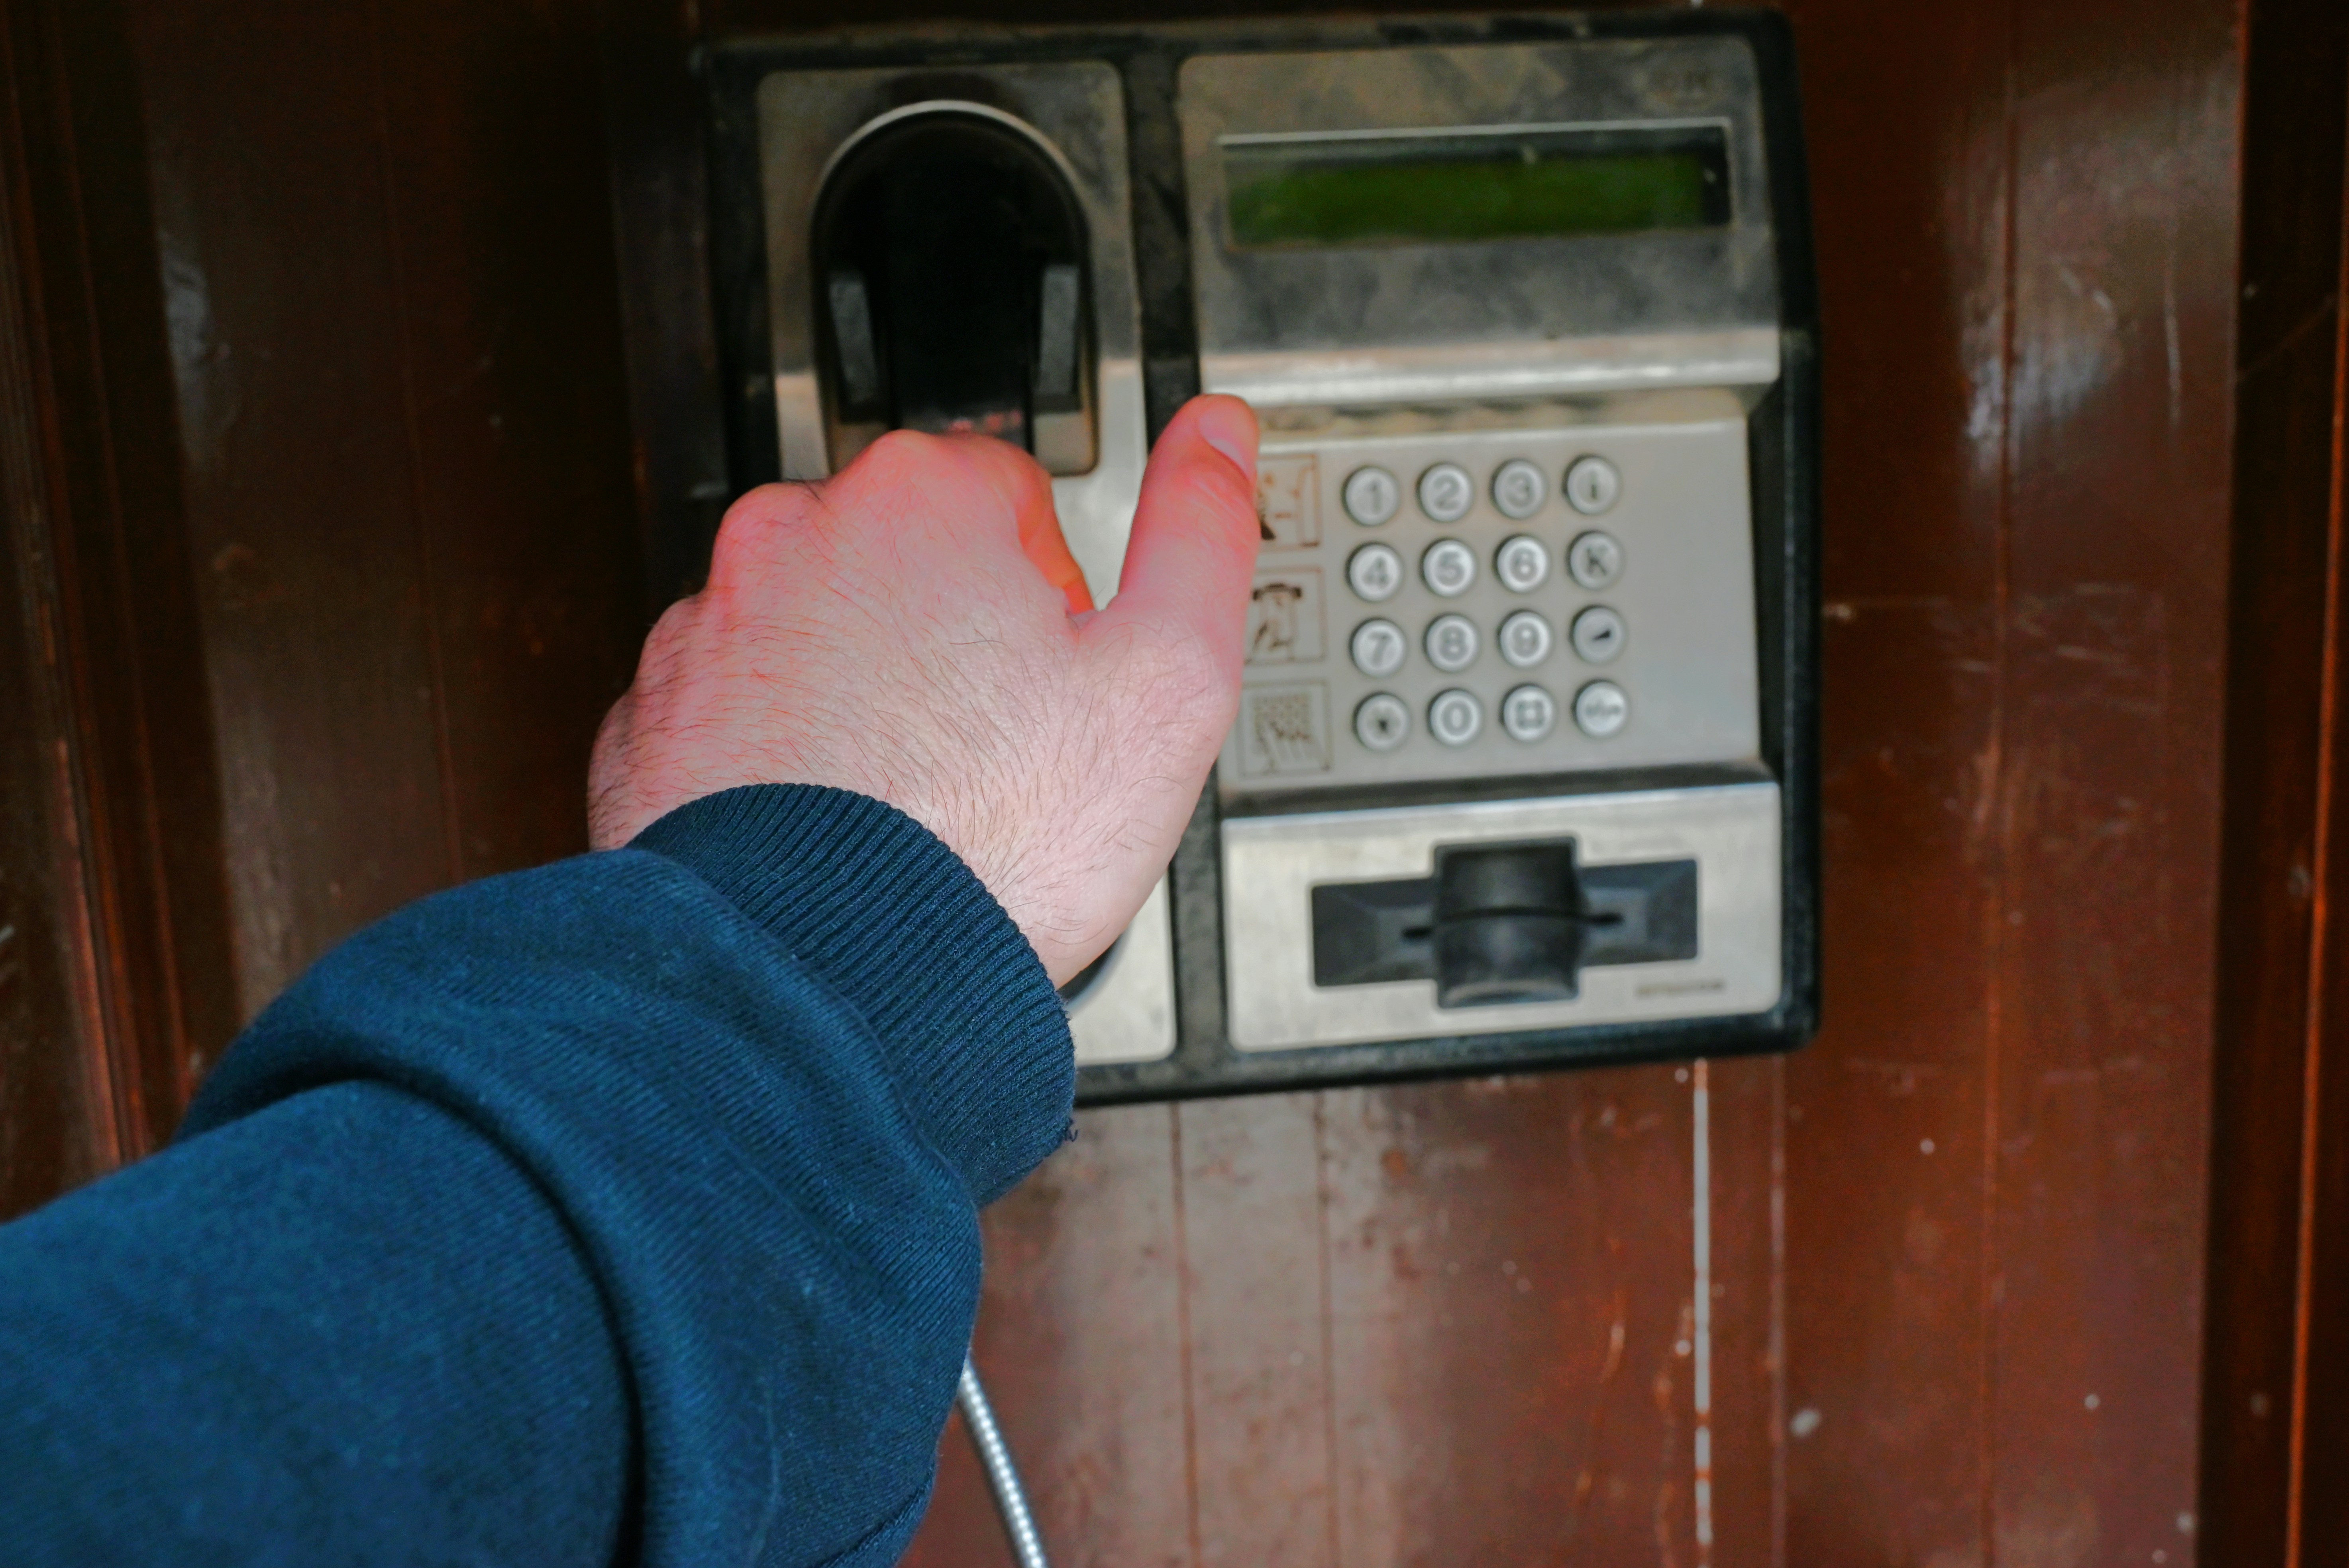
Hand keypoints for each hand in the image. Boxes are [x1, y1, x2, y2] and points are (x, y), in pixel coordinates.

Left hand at [587, 396, 1260, 984]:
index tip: (1056, 675)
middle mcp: (790, 539)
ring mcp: (706, 630)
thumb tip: (1216, 434)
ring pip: (815, 633)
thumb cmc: (994, 846)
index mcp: (917, 499)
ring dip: (861, 689)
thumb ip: (1202, 529)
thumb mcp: (1170, 677)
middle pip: (903, 559)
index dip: (1052, 592)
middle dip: (951, 632)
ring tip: (911, 797)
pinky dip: (781, 752)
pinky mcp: (649, 721)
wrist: (833, 985)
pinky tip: (835, 822)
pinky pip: (739, 711)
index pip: (1008, 494)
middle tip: (994, 747)